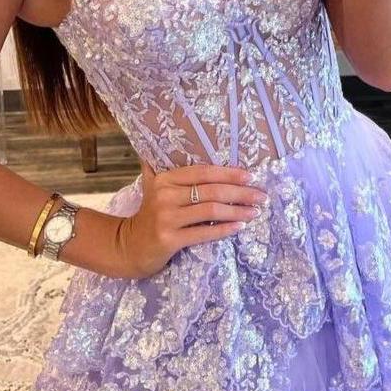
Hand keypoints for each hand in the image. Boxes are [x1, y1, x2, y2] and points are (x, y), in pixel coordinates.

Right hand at [114, 160, 269, 279]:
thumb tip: (164, 144)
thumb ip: (160, 168)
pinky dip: (224, 229)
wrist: (129, 246)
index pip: (202, 172)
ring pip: (210, 211)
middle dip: (240, 192)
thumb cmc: (149, 215)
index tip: (249, 176)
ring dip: (237, 210)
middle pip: (211, 191)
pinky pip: (203, 233)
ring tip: (255, 211)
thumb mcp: (151, 187)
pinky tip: (239, 226)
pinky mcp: (169, 239)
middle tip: (261, 195)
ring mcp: (166, 218)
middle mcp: (164, 195)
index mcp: (164, 179)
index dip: (228, 173)